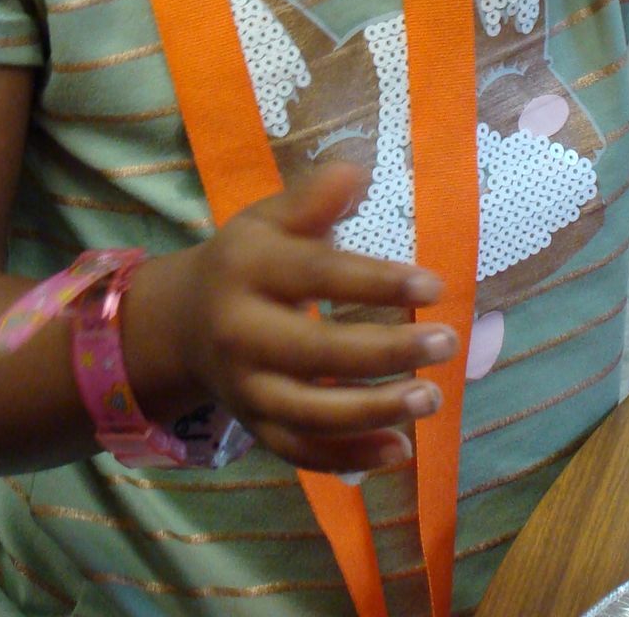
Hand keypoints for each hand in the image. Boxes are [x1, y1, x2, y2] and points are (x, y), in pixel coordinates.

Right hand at [125, 163, 458, 472]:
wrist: (181, 323)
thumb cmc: (246, 261)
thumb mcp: (269, 219)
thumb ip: (313, 199)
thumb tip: (358, 170)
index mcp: (248, 272)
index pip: (318, 276)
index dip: (377, 283)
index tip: (435, 284)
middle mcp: (241, 335)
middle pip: (316, 352)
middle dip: (386, 351)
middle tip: (448, 342)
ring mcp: (246, 389)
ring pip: (309, 413)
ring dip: (374, 412)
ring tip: (432, 398)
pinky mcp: (255, 428)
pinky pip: (301, 452)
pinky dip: (349, 458)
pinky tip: (400, 450)